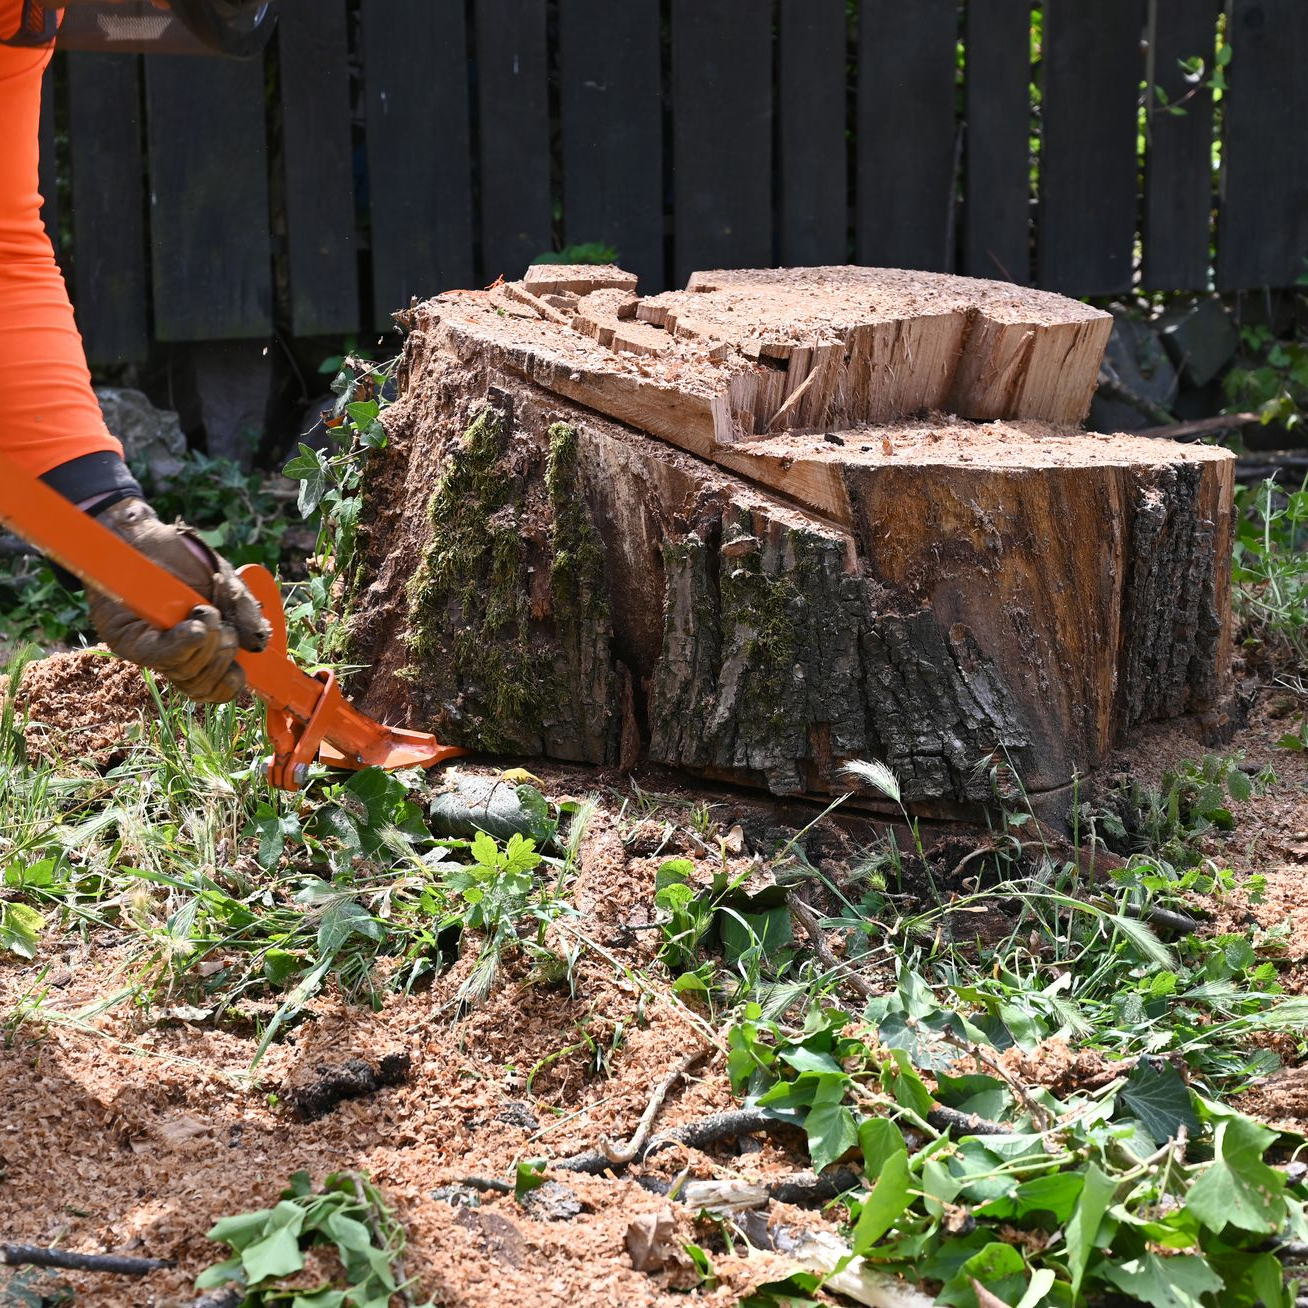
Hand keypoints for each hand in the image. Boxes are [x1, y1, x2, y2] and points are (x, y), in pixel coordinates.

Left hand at [88, 498, 271, 703]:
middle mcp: (171, 655)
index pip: (213, 687)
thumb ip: (243, 612)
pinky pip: (160, 655)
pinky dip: (185, 644)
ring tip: (206, 612)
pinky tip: (195, 626)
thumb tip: (259, 645)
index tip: (243, 669)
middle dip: (223, 659)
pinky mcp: (128, 639)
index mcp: (197, 649)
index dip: (230, 684)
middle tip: (225, 628)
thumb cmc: (181, 558)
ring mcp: (149, 649)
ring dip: (206, 647)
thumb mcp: (225, 583)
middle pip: (201, 686)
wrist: (141, 533)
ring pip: (184, 674)